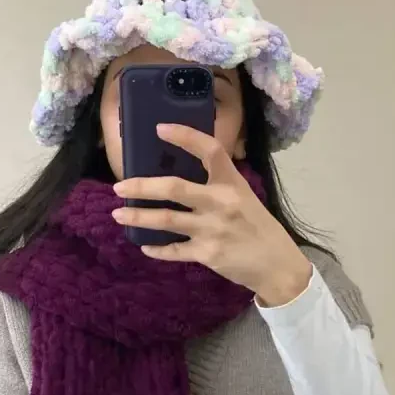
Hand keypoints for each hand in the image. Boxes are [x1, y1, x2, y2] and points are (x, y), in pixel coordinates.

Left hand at [112, 124, 311, 306]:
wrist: (277, 264)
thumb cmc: (257, 226)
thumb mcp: (244, 196)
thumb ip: (217, 184)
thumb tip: (180, 175)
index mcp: (231, 182)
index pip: (210, 150)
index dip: (185, 136)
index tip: (160, 129)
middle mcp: (220, 202)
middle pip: (174, 188)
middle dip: (142, 186)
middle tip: (119, 186)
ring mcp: (212, 229)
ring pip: (165, 220)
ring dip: (138, 217)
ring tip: (118, 214)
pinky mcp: (207, 254)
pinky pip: (173, 250)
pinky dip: (156, 249)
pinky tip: (144, 245)